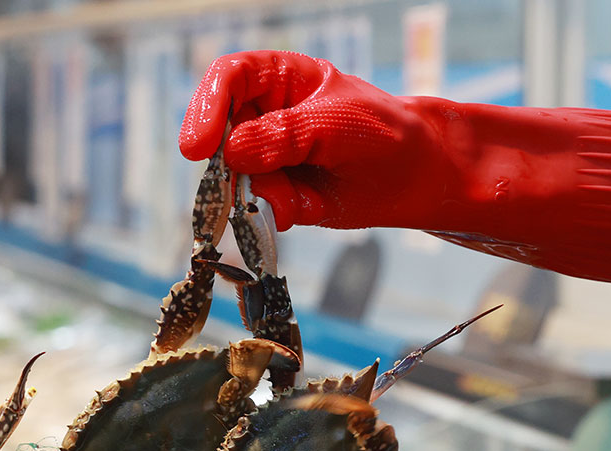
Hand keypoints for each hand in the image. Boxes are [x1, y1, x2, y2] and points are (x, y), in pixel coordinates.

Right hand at [180, 51, 459, 232]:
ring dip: (259, 194)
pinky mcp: (271, 191)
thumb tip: (231, 153)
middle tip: (246, 188)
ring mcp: (264, 156)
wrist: (414, 178)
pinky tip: (303, 208)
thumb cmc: (383, 132)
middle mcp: (262, 115)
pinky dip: (274, 211)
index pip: (227, 78)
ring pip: (232, 176)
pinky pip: (253, 205)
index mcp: (278, 79)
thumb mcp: (338, 123)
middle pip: (219, 134)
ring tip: (296, 201)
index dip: (206, 107)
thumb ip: (285, 134)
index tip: (197, 148)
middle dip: (231, 166)